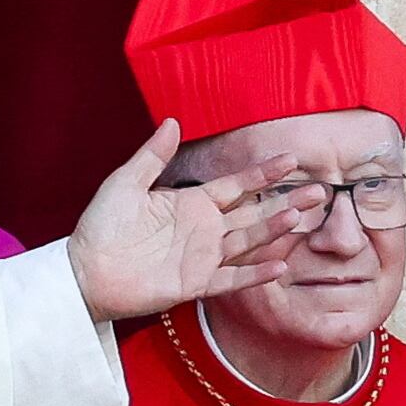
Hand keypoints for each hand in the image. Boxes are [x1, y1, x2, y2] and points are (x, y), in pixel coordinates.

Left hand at [67, 120, 326, 322]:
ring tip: (300, 217)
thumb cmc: (101, 225)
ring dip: (274, 230)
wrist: (86, 270)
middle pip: (254, 212)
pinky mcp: (195, 284)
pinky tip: (279, 265)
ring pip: (248, 242)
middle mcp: (204, 229)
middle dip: (285, 201)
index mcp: (191, 203)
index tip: (292, 160)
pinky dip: (254, 274)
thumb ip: (152, 156)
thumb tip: (172, 121)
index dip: (263, 173)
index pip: (237, 185)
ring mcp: (202, 257)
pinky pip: (231, 279)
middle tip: (320, 191)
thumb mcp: (125, 183)